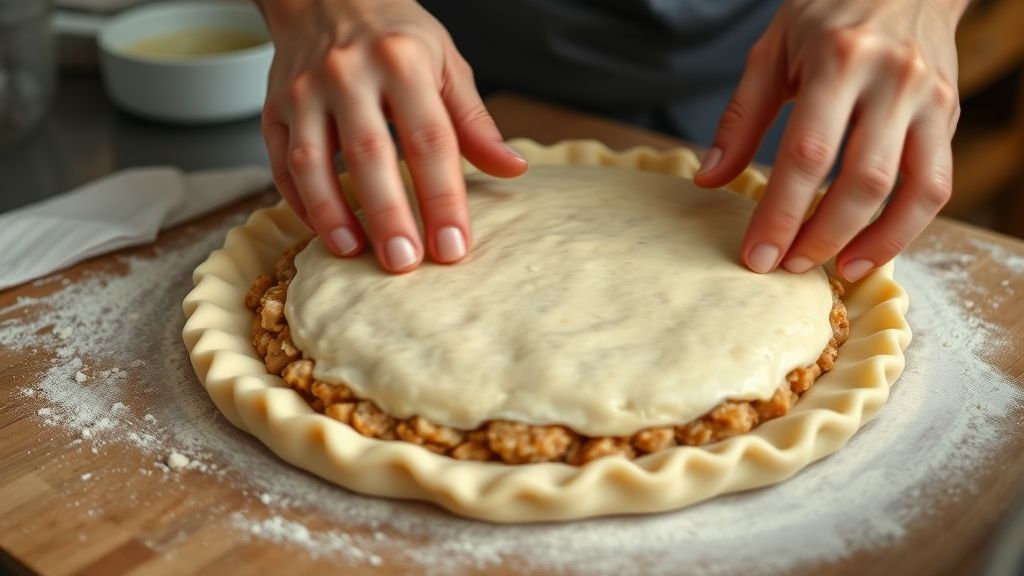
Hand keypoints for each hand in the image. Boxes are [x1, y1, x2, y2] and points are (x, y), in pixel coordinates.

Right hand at [256, 0, 526, 271]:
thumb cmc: (396, 36)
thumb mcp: (446, 64)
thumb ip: (474, 121)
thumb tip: (513, 168)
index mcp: (403, 62)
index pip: (430, 140)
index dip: (443, 198)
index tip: (454, 247)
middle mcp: (349, 74)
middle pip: (371, 155)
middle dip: (389, 214)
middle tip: (405, 263)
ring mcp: (304, 91)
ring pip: (313, 161)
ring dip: (333, 213)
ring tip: (354, 253)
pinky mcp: (273, 108)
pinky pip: (280, 162)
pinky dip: (299, 201)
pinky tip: (322, 230)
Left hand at [695, 0, 966, 281]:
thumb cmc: (828, 14)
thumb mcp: (772, 50)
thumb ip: (741, 117)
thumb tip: (708, 179)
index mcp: (840, 60)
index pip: (808, 153)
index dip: (781, 212)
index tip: (757, 254)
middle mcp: (893, 80)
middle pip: (863, 180)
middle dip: (822, 235)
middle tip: (787, 268)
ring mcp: (930, 99)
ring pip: (914, 189)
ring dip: (875, 242)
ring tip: (836, 272)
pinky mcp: (948, 116)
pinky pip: (937, 185)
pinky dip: (907, 226)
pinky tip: (871, 247)